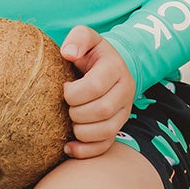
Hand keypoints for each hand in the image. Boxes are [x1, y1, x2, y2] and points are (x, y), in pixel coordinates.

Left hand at [60, 29, 135, 158]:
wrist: (110, 66)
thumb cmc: (91, 53)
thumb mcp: (86, 37)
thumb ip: (78, 38)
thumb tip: (67, 53)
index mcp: (115, 68)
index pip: (96, 86)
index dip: (74, 92)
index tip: (64, 88)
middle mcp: (125, 91)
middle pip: (102, 110)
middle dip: (76, 112)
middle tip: (66, 106)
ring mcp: (124, 111)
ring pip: (106, 131)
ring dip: (81, 131)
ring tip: (70, 120)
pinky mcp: (118, 127)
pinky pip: (105, 146)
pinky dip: (85, 151)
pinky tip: (68, 146)